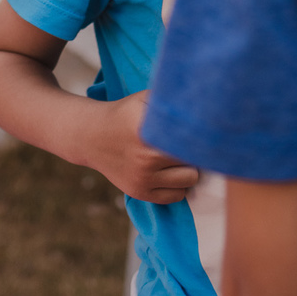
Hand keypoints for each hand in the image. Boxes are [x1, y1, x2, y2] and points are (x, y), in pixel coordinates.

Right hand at [82, 92, 198, 202]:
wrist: (92, 136)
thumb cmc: (126, 114)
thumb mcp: (145, 99)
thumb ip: (171, 101)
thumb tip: (202, 104)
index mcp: (149, 131)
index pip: (192, 139)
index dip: (202, 137)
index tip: (204, 133)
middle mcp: (146, 157)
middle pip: (195, 160)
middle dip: (196, 152)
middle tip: (191, 145)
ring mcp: (143, 178)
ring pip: (190, 180)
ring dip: (189, 170)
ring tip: (181, 158)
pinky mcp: (140, 192)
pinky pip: (176, 196)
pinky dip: (178, 186)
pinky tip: (171, 172)